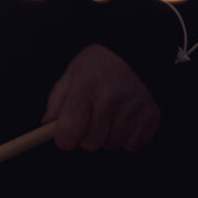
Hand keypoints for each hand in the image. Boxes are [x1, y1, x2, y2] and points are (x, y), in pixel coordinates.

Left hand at [43, 44, 159, 151]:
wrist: (132, 52)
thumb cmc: (96, 67)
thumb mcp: (71, 75)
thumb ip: (57, 102)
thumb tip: (47, 127)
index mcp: (86, 85)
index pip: (71, 129)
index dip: (64, 139)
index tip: (65, 136)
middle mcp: (111, 97)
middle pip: (91, 142)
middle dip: (86, 136)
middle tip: (90, 119)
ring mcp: (133, 107)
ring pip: (112, 144)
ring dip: (107, 136)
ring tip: (109, 115)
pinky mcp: (150, 115)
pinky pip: (133, 145)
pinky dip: (127, 138)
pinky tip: (124, 120)